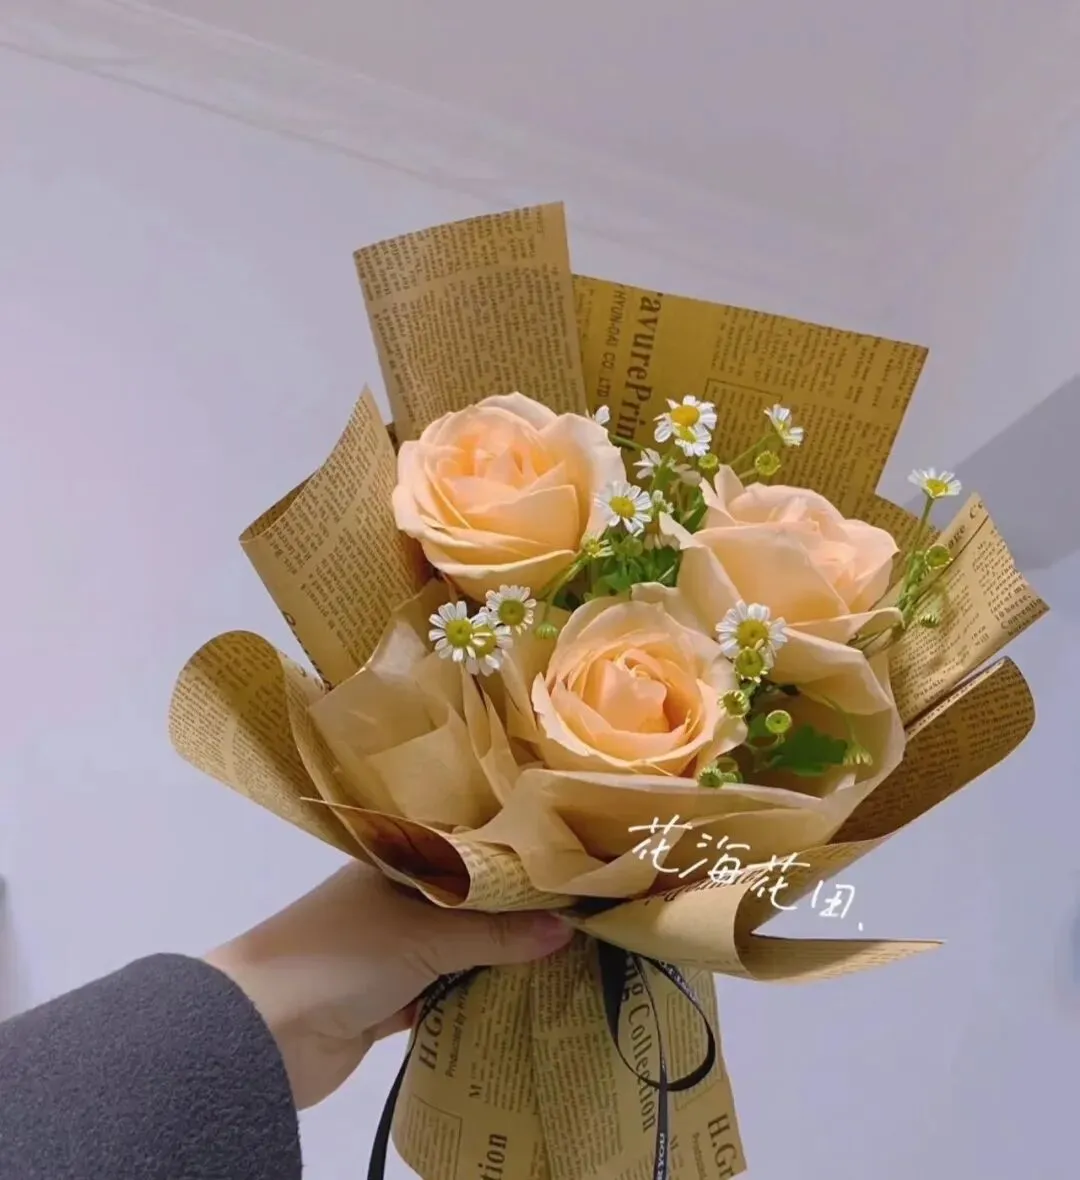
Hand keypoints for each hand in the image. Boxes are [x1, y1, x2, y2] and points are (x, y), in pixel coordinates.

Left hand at [204, 862, 571, 1108]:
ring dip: (499, 956)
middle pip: (467, 900)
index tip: (568, 857)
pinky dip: (476, 995)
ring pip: (459, 947)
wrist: (261, 1036)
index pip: (465, 846)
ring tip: (567, 951)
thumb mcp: (425, 936)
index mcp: (395, 861)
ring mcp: (391, 950)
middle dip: (515, 909)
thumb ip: (496, 934)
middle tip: (581, 908)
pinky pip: (445, 991)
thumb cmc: (341, 956)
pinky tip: (524, 995)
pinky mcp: (389, 1000)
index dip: (512, 852)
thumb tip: (567, 929)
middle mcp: (395, 897)